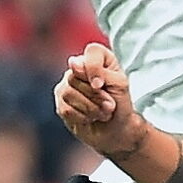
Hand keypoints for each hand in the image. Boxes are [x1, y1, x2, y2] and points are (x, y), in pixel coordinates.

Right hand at [55, 42, 141, 158]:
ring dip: (91, 108)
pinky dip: (83, 117)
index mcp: (97, 58)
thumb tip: (73, 62)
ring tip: (102, 113)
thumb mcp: (119, 84)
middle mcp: (78, 68)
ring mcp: (66, 86)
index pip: (91, 52)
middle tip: (109, 105)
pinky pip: (66, 109)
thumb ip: (99, 70)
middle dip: (95, 96)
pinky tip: (90, 118)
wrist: (117, 130)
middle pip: (75, 76)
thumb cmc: (121, 104)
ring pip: (68, 93)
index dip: (94, 68)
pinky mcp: (61, 104)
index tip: (101, 84)